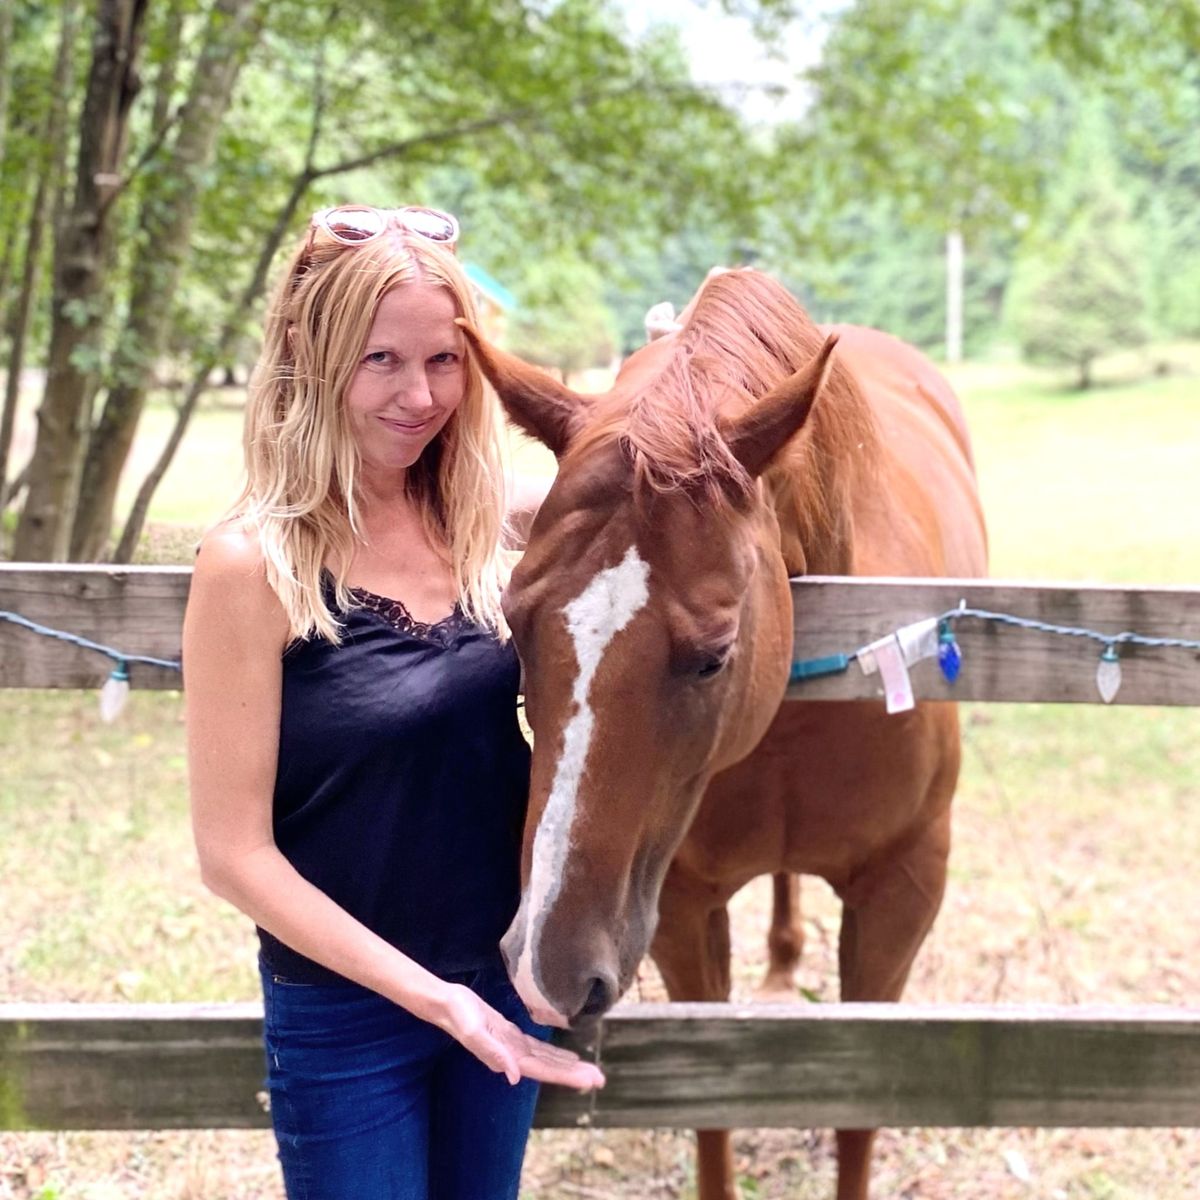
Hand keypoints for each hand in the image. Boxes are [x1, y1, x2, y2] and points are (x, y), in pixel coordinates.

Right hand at [440, 983, 605, 1090]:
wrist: (445, 1003)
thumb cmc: (457, 1015)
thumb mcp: (473, 1031)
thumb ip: (492, 1053)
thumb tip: (514, 1077)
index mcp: (507, 1057)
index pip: (543, 1070)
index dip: (567, 1076)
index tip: (589, 1081)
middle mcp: (513, 1056)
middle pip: (549, 1068)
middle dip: (574, 1075)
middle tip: (601, 1079)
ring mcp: (512, 1046)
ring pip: (546, 1059)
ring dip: (567, 1066)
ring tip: (589, 1070)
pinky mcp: (510, 1034)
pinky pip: (537, 1047)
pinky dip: (553, 1053)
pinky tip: (567, 1055)